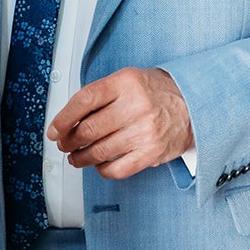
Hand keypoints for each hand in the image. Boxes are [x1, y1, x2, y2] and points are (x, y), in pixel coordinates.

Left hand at [47, 66, 192, 179]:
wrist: (195, 106)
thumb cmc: (157, 93)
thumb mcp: (128, 80)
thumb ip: (101, 95)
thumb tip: (69, 118)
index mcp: (126, 83)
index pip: (84, 101)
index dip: (63, 118)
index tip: (54, 129)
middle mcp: (135, 106)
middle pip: (88, 129)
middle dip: (69, 141)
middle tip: (64, 143)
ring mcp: (144, 131)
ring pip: (99, 151)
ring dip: (80, 157)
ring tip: (76, 156)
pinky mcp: (151, 153)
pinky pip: (117, 168)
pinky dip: (102, 170)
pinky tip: (99, 164)